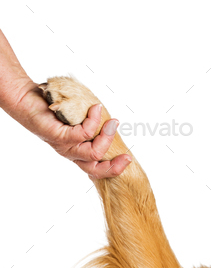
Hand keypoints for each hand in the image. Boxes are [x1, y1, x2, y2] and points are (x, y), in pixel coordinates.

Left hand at [14, 81, 130, 178]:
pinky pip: (84, 134)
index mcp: (76, 153)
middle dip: (115, 165)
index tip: (128, 158)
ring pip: (94, 153)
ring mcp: (65, 146)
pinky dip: (94, 121)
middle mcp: (71, 153)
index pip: (97, 170)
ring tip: (111, 121)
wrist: (25, 98)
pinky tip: (95, 108)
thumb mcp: (77, 118)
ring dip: (107, 136)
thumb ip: (92, 123)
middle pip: (97, 169)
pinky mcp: (59, 136)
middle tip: (127, 154)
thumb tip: (112, 122)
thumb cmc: (51, 106)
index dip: (114, 169)